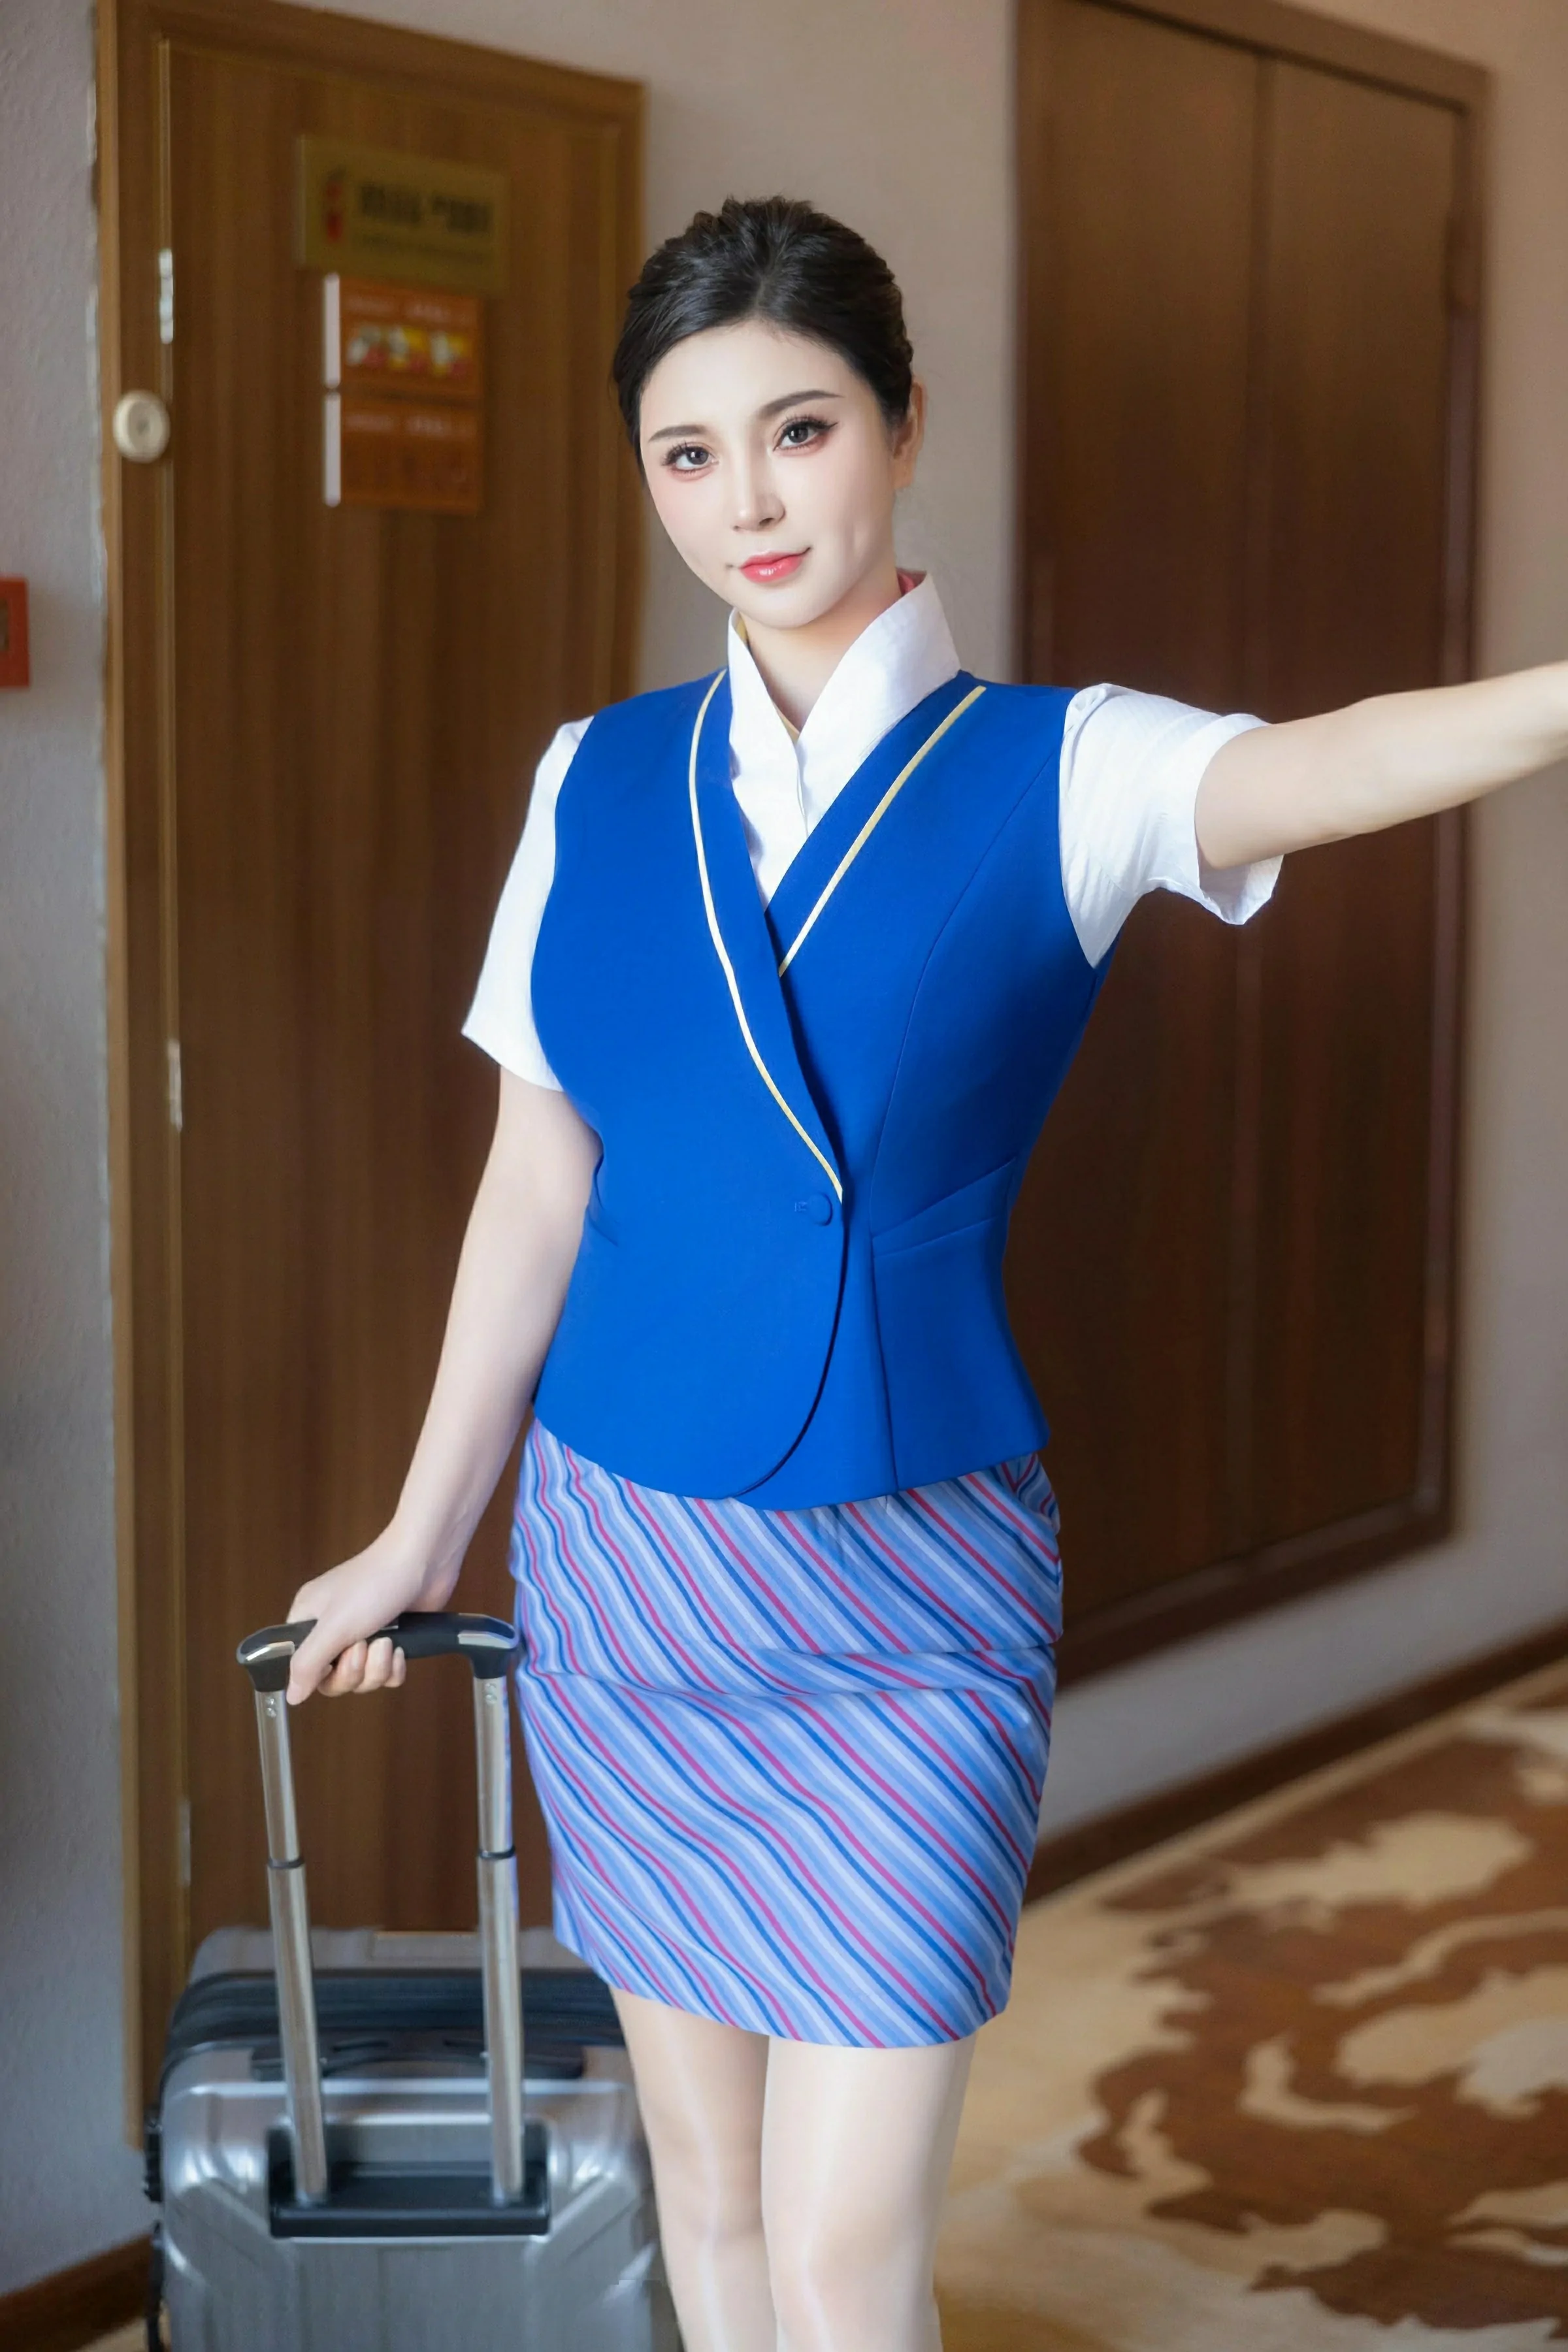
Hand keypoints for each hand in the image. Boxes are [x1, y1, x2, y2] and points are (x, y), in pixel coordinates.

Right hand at [284, 1529, 442, 1705]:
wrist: (424, 1560)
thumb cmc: (375, 1582)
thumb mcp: (333, 1626)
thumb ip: (307, 1663)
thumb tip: (291, 1695)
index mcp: (309, 1619)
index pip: (302, 1667)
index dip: (319, 1674)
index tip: (335, 1661)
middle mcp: (334, 1629)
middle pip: (334, 1679)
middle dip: (353, 1671)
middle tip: (364, 1646)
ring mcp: (364, 1634)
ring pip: (363, 1679)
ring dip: (377, 1668)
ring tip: (387, 1641)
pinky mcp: (392, 1639)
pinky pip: (386, 1674)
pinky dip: (394, 1667)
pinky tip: (400, 1647)